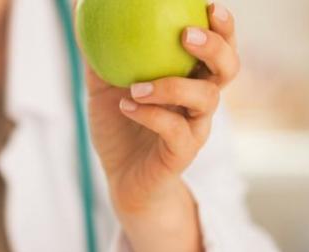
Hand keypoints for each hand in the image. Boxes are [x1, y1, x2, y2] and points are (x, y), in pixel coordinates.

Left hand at [83, 2, 238, 217]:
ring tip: (137, 85)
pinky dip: (150, 115)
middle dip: (216, 47)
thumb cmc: (119, 125)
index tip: (209, 4)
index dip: (222, 25)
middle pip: (228, 68)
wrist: (122, 179)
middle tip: (187, 34)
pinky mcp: (183, 153)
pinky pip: (175, 131)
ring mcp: (195, 128)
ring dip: (173, 86)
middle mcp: (201, 100)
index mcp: (191, 77)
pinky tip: (127, 105)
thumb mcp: (102, 85)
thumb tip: (80, 6)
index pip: (218, 47)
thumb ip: (97, 51)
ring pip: (206, 99)